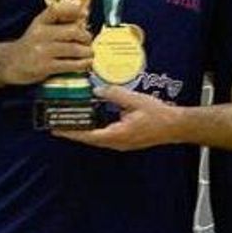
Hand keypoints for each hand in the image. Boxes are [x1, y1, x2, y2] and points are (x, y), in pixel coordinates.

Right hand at [0, 0, 92, 83]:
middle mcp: (40, 34)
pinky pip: (69, 64)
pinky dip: (82, 64)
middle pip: (72, 31)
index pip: (55, 11)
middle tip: (88, 41)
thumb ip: (59, 19)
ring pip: (74, 49)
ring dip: (87, 52)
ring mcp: (42, 51)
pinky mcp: (45, 67)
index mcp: (39, 22)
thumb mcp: (40, 27)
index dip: (72, 9)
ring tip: (90, 53)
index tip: (85, 13)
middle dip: (86, 37)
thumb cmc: (31, 44)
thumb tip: (83, 10)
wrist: (10, 63)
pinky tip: (86, 63)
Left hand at [55, 85, 179, 150]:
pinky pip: (105, 136)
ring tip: (72, 120)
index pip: (88, 136)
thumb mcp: (134, 100)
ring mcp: (121, 143)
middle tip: (58, 123)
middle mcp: (116, 142)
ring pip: (97, 138)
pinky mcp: (125, 140)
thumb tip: (98, 90)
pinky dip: (95, 129)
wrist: (175, 126)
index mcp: (116, 135)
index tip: (56, 129)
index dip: (71, 132)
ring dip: (84, 130)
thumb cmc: (158, 115)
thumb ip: (114, 94)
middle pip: (89, 139)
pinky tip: (92, 119)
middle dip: (74, 131)